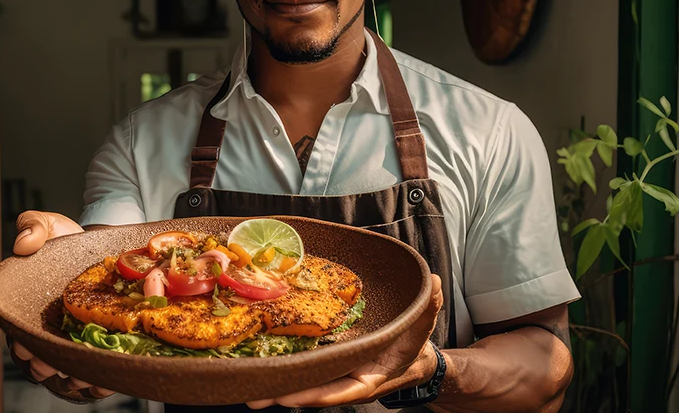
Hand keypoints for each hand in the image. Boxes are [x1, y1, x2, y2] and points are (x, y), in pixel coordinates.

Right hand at [10, 211, 114, 399]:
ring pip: (73, 369)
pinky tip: (108, 382)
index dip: (22, 344)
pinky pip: (102, 366)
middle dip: (47, 366)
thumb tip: (23, 244)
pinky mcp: (105, 339)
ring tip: (83, 378)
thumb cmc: (65, 238)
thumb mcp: (45, 225)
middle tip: (52, 366)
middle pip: (46, 358)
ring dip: (76, 377)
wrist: (99, 242)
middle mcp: (53, 329)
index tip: (26, 347)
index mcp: (32, 310)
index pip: (21, 335)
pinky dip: (104, 378)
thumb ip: (31, 229)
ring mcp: (79, 337)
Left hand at [247, 273, 444, 408]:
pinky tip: (254, 362)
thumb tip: (434, 281)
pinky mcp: (323, 362)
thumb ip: (430, 303)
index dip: (320, 394)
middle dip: (285, 394)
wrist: (410, 351)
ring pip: (302, 382)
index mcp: (371, 375)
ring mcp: (333, 372)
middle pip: (314, 391)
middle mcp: (347, 378)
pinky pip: (300, 365)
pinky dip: (280, 365)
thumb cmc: (414, 338)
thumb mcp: (425, 320)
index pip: (344, 390)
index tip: (294, 397)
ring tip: (244, 387)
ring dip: (275, 385)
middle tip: (254, 397)